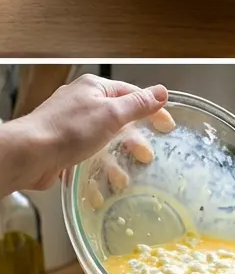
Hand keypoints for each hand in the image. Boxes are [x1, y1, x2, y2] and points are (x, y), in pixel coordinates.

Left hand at [0, 74, 174, 195]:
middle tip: (146, 156)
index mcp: (94, 88)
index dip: (152, 110)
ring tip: (124, 178)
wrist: (28, 155)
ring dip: (116, 160)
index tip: (167, 126)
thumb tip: (162, 91)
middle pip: (119, 119)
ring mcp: (71, 125)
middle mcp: (82, 103)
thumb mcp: (112, 114)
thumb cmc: (68, 130)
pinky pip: (87, 155)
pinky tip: (104, 184)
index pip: (132, 94)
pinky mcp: (62, 146)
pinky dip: (98, 168)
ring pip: (103, 140)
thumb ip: (139, 104)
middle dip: (133, 140)